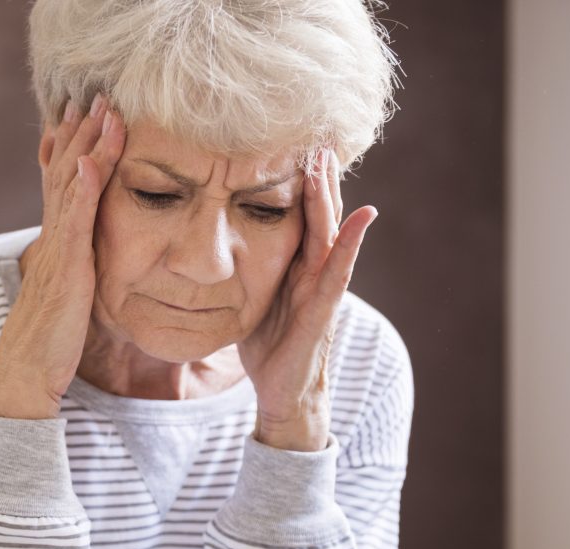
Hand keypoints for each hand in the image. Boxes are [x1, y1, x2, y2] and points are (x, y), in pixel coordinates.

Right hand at [0, 92, 125, 418]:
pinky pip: (73, 225)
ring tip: (100, 110)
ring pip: (70, 190)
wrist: (23, 379)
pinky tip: (90, 162)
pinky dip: (81, 190)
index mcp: (54, 249)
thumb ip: (74, 273)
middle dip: (80, 134)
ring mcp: (56, 256)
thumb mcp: (65, 301)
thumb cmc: (47, 348)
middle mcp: (51, 244)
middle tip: (95, 94)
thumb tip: (83, 262)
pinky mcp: (65, 275)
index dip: (72, 149)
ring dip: (86, 147)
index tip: (84, 115)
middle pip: (64, 177)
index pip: (62, 188)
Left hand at [236, 148, 378, 450]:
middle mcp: (311, 269)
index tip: (283, 143)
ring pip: (327, 231)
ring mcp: (321, 286)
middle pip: (314, 213)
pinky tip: (364, 216)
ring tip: (328, 160)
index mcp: (290, 265)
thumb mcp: (246, 298)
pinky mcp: (323, 308)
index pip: (293, 214)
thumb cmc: (266, 346)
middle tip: (311, 134)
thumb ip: (238, 270)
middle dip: (314, 176)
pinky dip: (351, 242)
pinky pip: (339, 270)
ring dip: (329, 195)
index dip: (291, 181)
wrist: (282, 392)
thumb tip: (205, 244)